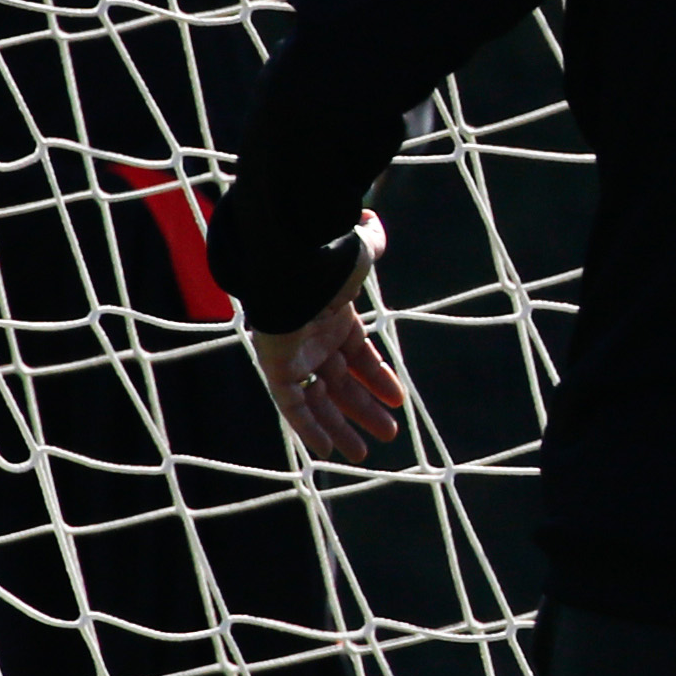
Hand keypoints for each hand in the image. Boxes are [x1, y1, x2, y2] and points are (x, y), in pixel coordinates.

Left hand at [244, 229, 403, 460]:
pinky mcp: (277, 366)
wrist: (290, 264)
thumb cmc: (328, 259)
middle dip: (364, 409)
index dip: (379, 378)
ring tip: (364, 453)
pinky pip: (292, 405)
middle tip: (390, 433)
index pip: (359, 354)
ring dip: (341, 427)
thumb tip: (370, 221)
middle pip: (342, 383)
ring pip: (320, 401)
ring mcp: (294, 355)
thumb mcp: (359, 252)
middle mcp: (314, 339)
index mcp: (335, 316)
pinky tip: (328, 451)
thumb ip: (370, 243)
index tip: (398, 399)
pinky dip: (309, 428)